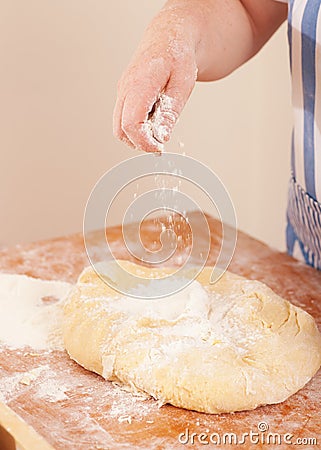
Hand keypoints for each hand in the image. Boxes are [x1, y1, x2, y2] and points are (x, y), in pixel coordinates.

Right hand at [113, 2, 199, 152]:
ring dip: (137, 135)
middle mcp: (125, 88)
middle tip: (160, 142)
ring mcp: (122, 91)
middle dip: (139, 142)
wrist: (170, 36)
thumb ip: (170, 113)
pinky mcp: (125, 95)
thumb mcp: (183, 85)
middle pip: (120, 129)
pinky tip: (154, 118)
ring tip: (159, 127)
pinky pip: (124, 118)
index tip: (159, 147)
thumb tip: (162, 136)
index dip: (144, 141)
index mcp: (139, 83)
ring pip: (120, 126)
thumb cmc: (178, 55)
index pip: (131, 123)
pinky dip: (137, 126)